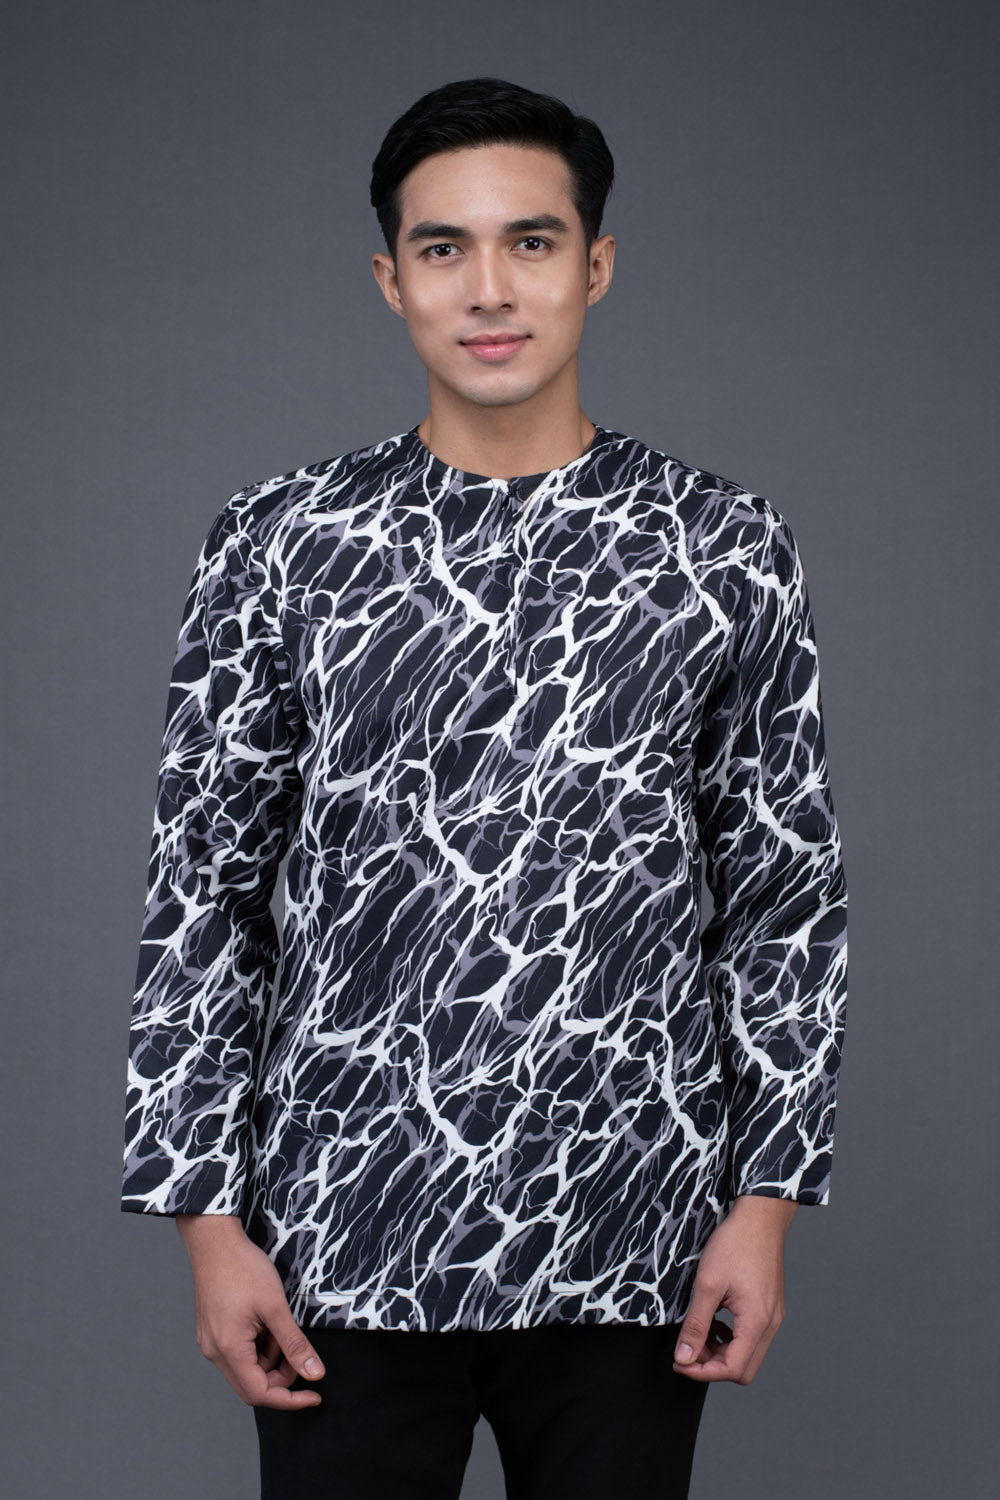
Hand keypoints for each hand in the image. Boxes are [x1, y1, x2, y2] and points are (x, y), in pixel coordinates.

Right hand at [176, 1214, 325, 1408]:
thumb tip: (315, 1374)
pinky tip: (267, 1321)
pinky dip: (259, 1345)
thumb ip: (295, 1344)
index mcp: (228, 1350)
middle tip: (300, 1352)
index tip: (315, 1396)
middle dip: (281, 1376)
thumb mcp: (276, 1306)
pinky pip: (239, 1352)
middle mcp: (215, 1352)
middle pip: (252, 1385)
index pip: (260, 1394)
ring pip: (247, 1368)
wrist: (214, 1240)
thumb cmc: (243, 1268)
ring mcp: (211, 1342)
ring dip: (271, 1357)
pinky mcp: (213, 1331)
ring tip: (280, 1325)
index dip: (290, 1400)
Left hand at [672, 1195, 797, 1384]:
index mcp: (757, 1322)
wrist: (760, 1217)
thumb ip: (696, 1325)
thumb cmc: (735, 1244)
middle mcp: (770, 1324)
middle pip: (743, 1369)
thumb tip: (683, 1358)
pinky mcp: (770, 1307)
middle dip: (712, 1365)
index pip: (732, 1369)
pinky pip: (752, 1337)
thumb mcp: (707, 1285)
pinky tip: (715, 1320)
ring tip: (699, 1332)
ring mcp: (773, 1316)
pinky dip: (731, 1337)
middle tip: (687, 1349)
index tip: (679, 1362)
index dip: (702, 1372)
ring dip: (721, 1351)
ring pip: (748, 1354)